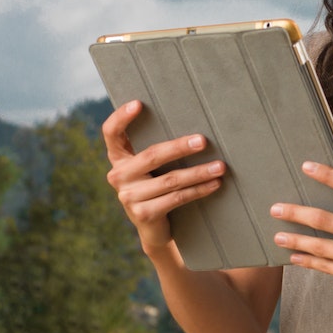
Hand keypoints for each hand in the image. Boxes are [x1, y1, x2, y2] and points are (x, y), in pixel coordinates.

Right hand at [101, 100, 226, 257]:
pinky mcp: (143, 214)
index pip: (111, 133)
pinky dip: (199, 190)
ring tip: (220, 166)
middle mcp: (118, 176)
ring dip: (199, 172)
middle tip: (203, 141)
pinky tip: (214, 184)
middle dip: (180, 147)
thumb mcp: (151, 169)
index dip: (121, 118)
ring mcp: (128, 196)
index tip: (138, 103)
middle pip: (151, 156)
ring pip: (170, 180)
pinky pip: (177, 198)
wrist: (154, 228)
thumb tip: (195, 129)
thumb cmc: (157, 187)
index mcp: (118, 158)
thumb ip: (157, 150)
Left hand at [272, 163, 332, 303]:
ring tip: (278, 236)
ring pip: (318, 246)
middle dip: (295, 213)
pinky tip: (295, 257)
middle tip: (275, 209)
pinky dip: (307, 261)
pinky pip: (325, 267)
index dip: (327, 175)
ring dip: (295, 240)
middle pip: (323, 218)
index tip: (307, 167)